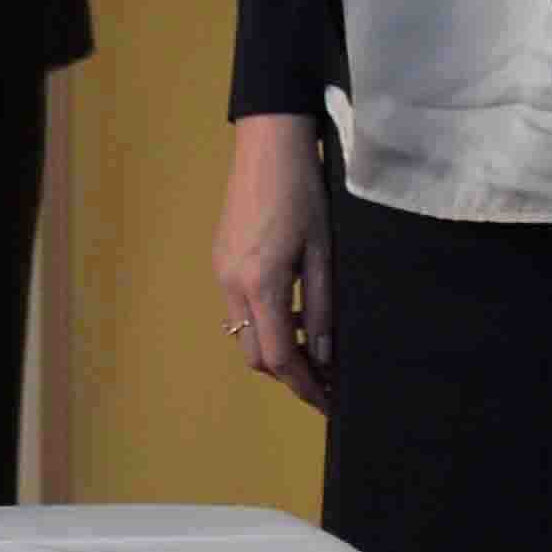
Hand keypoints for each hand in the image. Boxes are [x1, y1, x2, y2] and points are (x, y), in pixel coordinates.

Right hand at [213, 110, 331, 412]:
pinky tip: (292, 314)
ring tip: (313, 348)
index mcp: (260, 285)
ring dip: (275, 349)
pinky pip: (239, 309)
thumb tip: (323, 354)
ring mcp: (221, 273)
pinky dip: (265, 324)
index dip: (305, 386)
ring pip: (243, 333)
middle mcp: (231, 285)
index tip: (331, 402)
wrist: (267, 149)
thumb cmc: (305, 196)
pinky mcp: (220, 261)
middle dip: (289, 374)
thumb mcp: (324, 255)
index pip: (279, 356)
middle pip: (254, 354)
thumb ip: (321, 308)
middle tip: (327, 381)